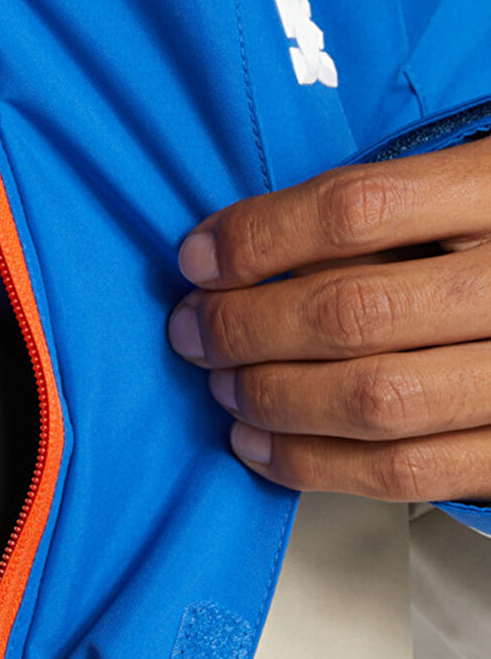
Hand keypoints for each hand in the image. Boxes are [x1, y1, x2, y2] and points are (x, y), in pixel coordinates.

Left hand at [167, 134, 490, 501]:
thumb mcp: (480, 185)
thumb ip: (395, 206)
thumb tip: (250, 245)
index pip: (359, 208)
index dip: (259, 236)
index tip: (200, 254)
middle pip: (351, 311)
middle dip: (245, 326)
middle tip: (196, 327)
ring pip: (373, 400)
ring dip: (272, 398)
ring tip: (223, 385)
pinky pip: (408, 473)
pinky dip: (315, 467)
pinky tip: (263, 447)